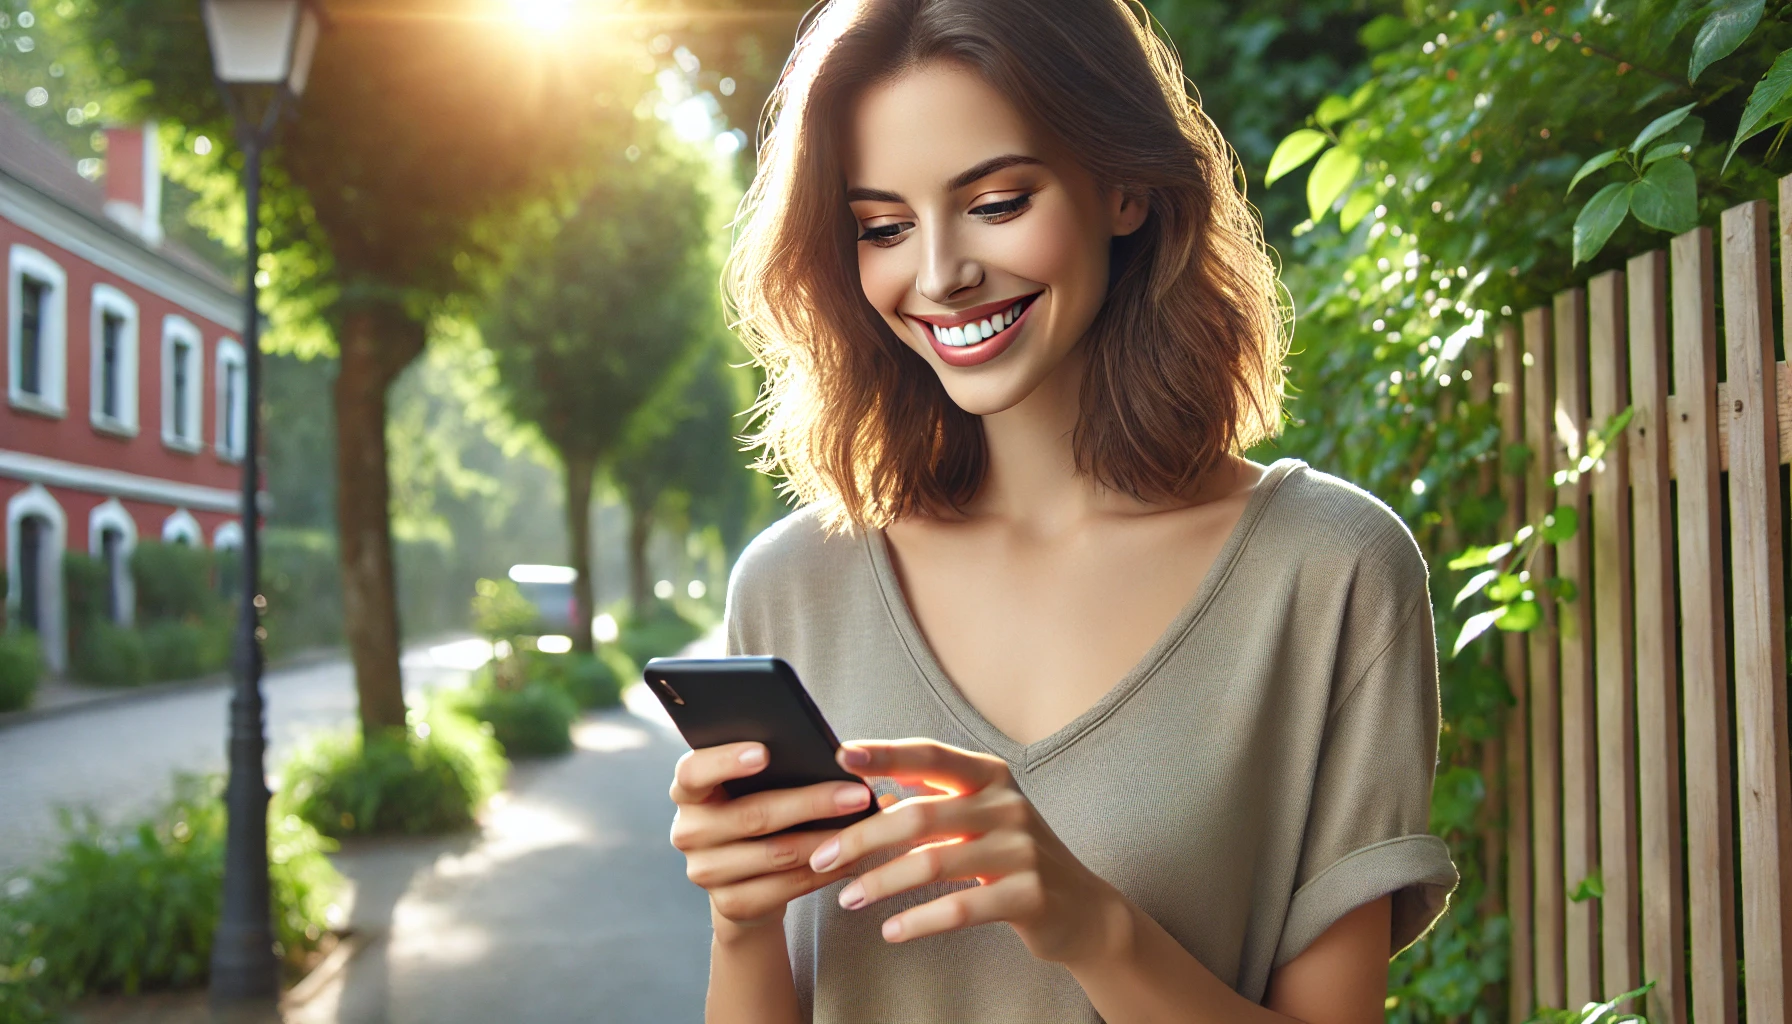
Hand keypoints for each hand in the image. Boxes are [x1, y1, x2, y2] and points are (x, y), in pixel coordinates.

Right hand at [668, 741, 873, 933]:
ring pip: (775, 854)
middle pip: (752, 815)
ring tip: (864, 828)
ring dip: (826, 841)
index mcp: (689, 791)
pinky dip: (823, 873)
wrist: (745, 878)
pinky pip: (784, 888)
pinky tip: (851, 859)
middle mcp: (688, 831)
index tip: (765, 751)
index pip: (694, 772)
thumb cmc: (758, 811)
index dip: (726, 761)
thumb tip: (834, 755)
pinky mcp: (729, 904)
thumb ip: (773, 768)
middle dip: (812, 803)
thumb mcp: (753, 787)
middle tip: (857, 795)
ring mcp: (704, 871)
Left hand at [808, 739, 1123, 963]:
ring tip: (847, 897)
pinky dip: (919, 920)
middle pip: (919, 815)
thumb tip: (868, 787)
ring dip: (880, 882)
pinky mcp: (1028, 894)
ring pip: (933, 863)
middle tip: (821, 857)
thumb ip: (934, 798)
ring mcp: (1021, 849)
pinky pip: (961, 907)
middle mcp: (1007, 804)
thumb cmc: (1012, 857)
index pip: (931, 756)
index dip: (886, 754)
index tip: (842, 755)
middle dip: (862, 837)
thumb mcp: (980, 816)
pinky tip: (891, 930)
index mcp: (990, 776)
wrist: (1082, 908)